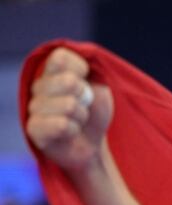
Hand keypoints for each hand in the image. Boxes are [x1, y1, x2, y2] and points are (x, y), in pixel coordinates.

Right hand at [25, 47, 113, 171]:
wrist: (91, 143)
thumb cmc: (94, 113)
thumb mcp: (100, 90)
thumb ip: (90, 76)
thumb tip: (75, 75)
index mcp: (52, 71)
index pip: (61, 57)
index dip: (81, 69)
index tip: (86, 82)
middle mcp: (39, 86)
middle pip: (69, 81)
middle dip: (86, 98)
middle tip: (83, 106)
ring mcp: (33, 107)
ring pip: (68, 105)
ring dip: (81, 116)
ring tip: (76, 121)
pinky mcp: (33, 128)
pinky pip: (61, 124)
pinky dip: (73, 129)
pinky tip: (68, 132)